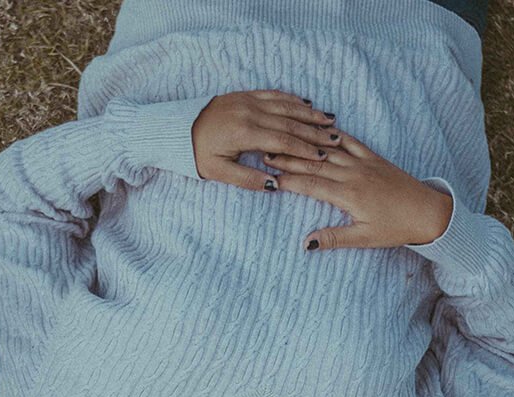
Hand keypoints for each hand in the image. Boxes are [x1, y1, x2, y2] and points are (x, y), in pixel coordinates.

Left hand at [191, 90, 339, 191]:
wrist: (177, 128)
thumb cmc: (196, 153)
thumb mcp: (218, 172)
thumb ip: (247, 179)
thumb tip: (274, 184)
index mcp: (243, 133)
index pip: (282, 141)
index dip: (305, 149)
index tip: (324, 156)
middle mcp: (249, 113)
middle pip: (289, 123)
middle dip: (315, 132)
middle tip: (336, 139)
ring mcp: (247, 100)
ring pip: (285, 106)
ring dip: (309, 114)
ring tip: (330, 121)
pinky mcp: (244, 94)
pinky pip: (274, 94)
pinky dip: (292, 100)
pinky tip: (306, 105)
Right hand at [268, 126, 453, 249]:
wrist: (428, 212)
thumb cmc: (396, 228)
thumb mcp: (364, 238)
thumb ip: (334, 238)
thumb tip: (306, 243)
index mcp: (348, 195)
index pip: (309, 184)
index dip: (287, 179)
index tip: (268, 176)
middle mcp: (353, 174)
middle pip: (314, 163)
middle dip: (289, 158)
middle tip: (265, 152)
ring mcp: (364, 163)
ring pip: (328, 151)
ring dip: (305, 145)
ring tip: (285, 140)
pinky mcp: (374, 158)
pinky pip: (350, 142)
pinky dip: (335, 135)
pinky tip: (321, 129)